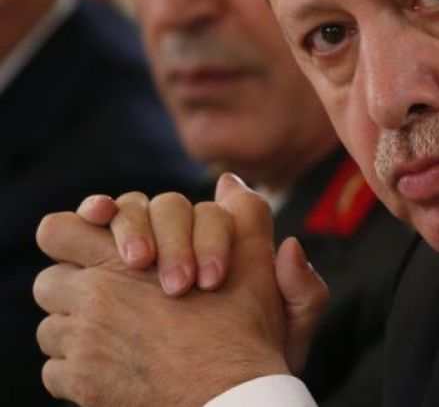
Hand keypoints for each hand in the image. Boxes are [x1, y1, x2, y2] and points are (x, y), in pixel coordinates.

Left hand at [34, 176, 327, 405]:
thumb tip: (229, 183)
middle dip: (76, 284)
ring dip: (78, 328)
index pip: (60, 229)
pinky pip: (56, 370)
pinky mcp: (81, 387)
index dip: (76, 231)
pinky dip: (80, 368)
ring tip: (120, 335)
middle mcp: (95, 298)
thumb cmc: (248, 334)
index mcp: (128, 260)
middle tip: (113, 296)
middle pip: (50, 280)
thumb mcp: (258, 264)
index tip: (99, 243)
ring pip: (51, 326)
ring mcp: (83, 345)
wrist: (235, 400)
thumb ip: (246, 216)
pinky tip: (119, 367)